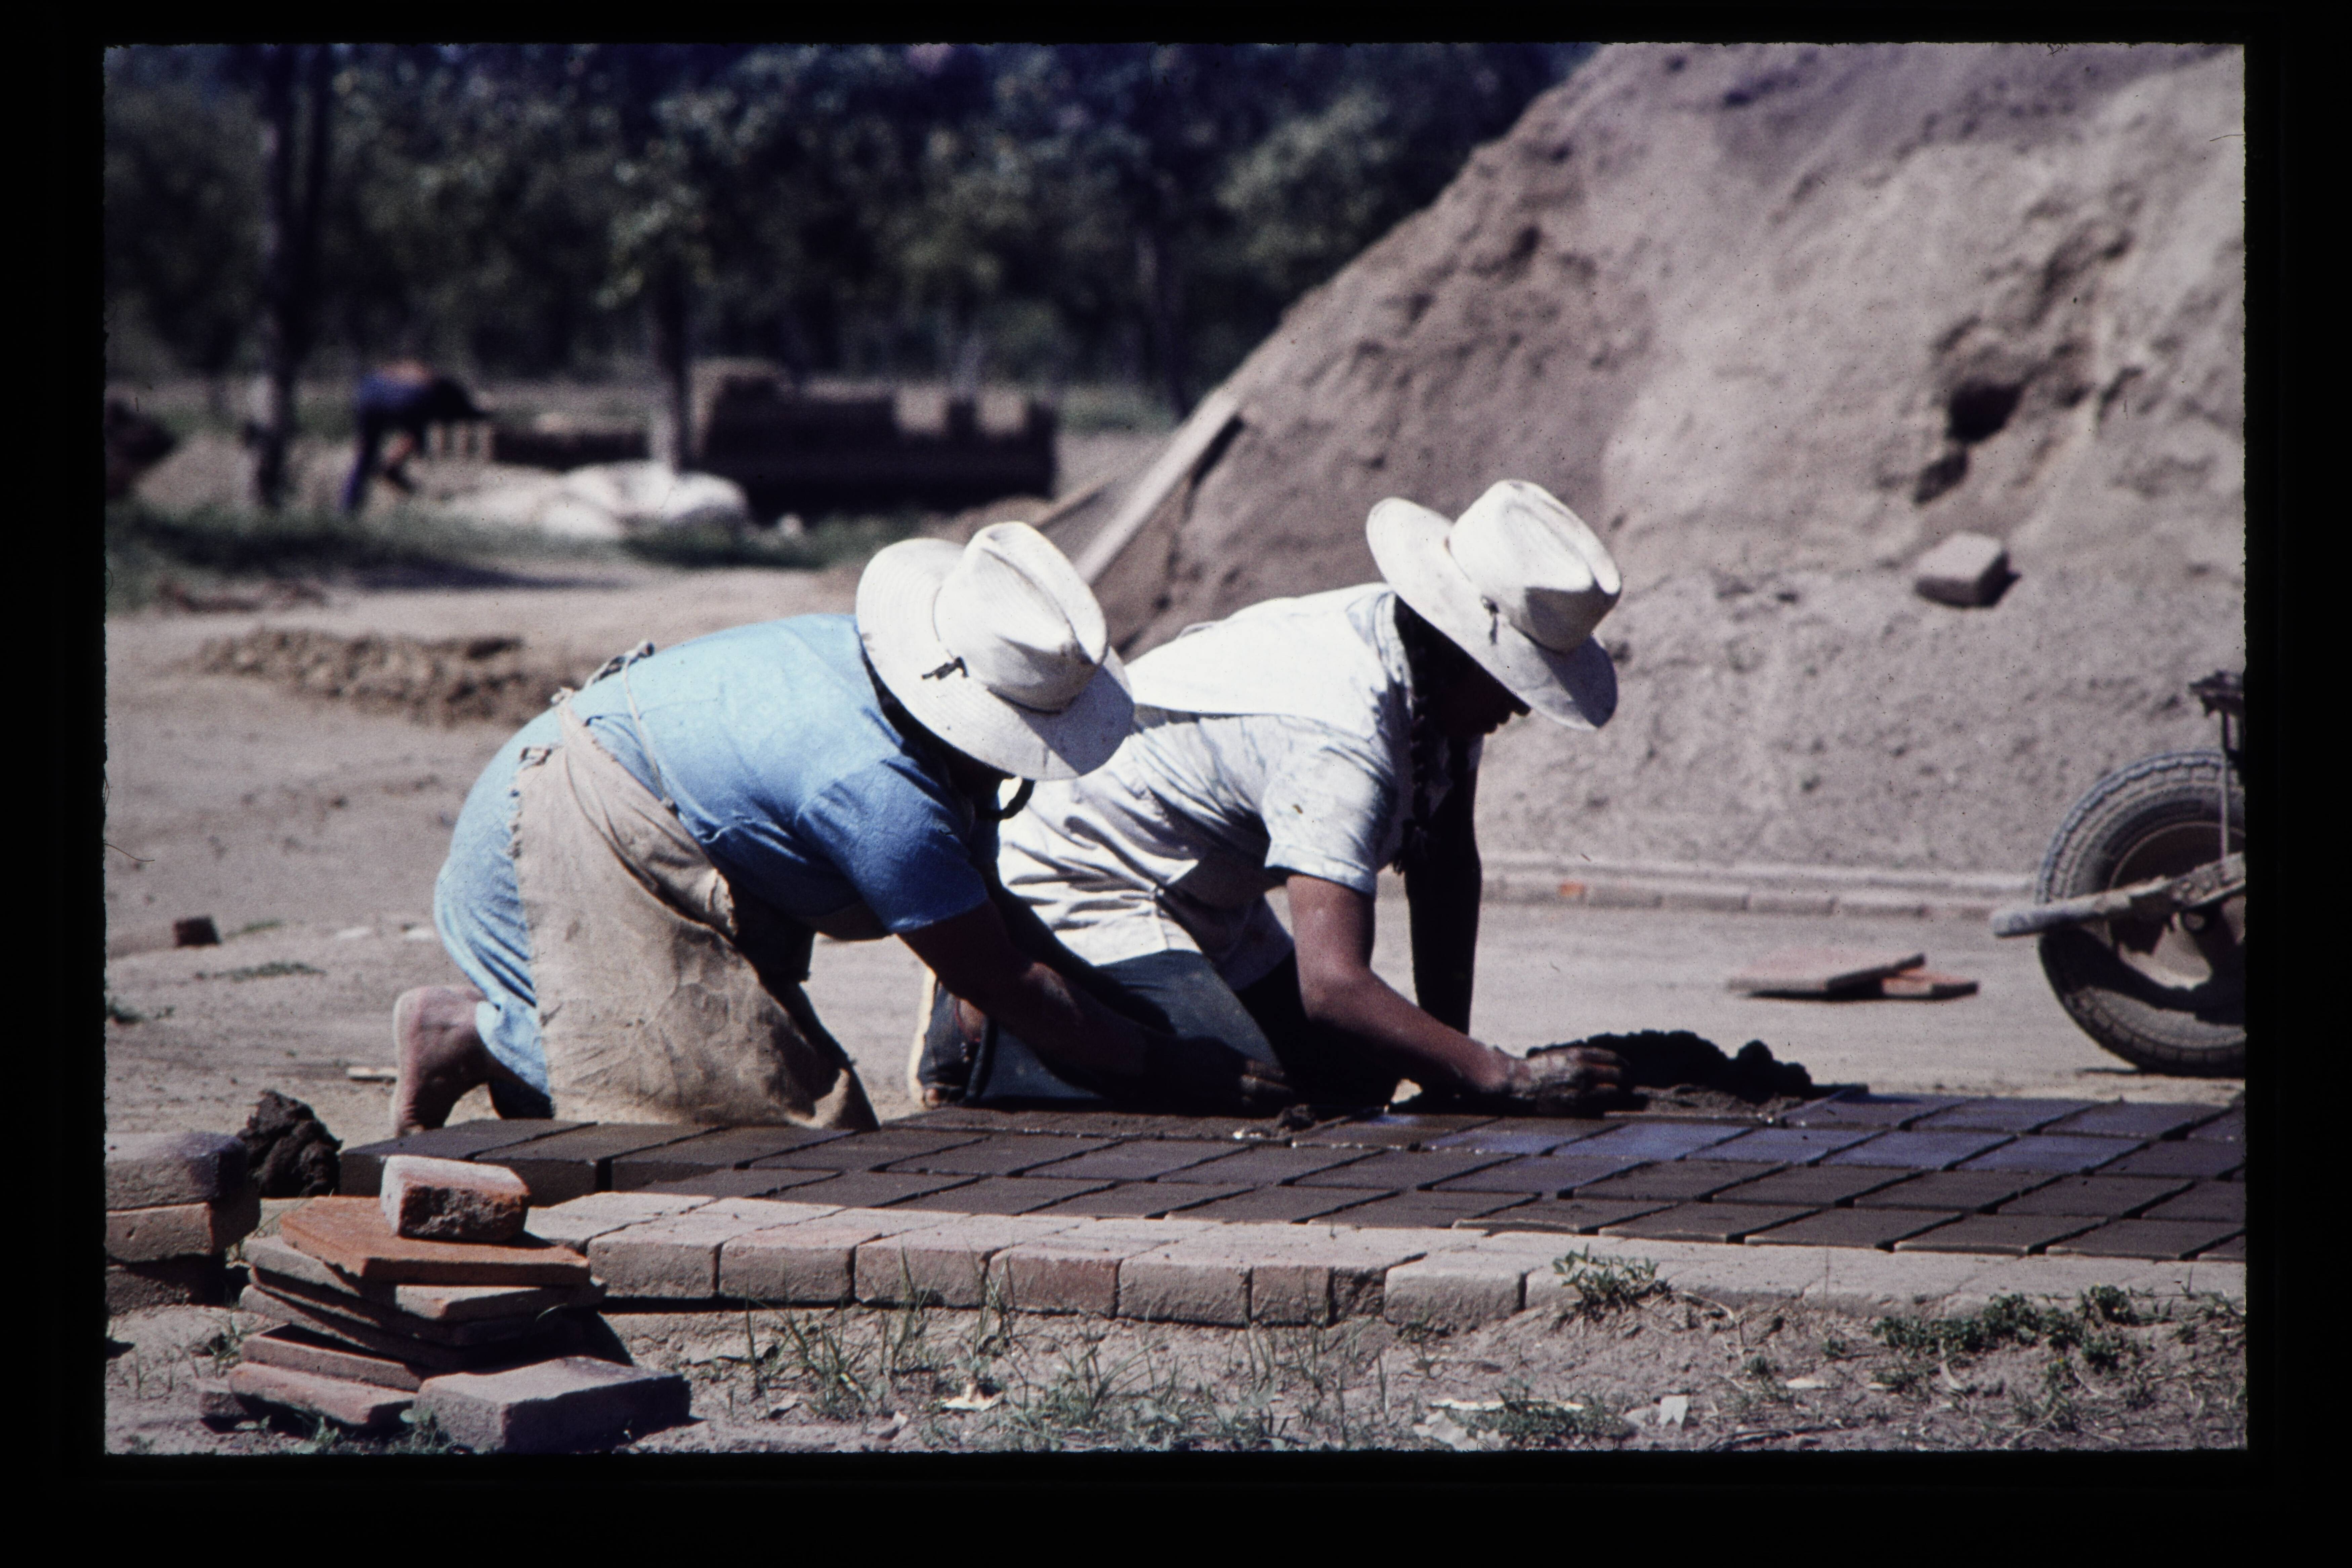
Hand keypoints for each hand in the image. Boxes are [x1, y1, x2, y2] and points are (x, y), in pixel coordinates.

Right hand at [1139, 1034, 1298, 1116]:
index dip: (1274, 1075)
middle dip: (1277, 1091)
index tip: (1288, 1080)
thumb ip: (1231, 1057)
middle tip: (1293, 1097)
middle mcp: (1224, 1070)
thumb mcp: (1212, 1046)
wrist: (1160, 1059)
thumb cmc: (1186, 1051)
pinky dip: (1249, 1109)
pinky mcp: (1207, 1099)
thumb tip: (1250, 1066)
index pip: (1257, 1067)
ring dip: (1266, 1104)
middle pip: (1257, 1084)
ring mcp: (1215, 1086)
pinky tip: (1259, 1112)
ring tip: (1281, 1108)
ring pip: (1248, 1098)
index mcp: (1226, 1055)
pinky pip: (1233, 1106)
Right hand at [1503, 1045, 1626, 1114]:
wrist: (1521, 1085)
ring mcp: (1583, 1089)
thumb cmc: (1540, 1070)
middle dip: (1628, 1079)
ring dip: (1623, 1093)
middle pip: (1619, 1074)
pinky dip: (1609, 1104)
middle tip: (1631, 1083)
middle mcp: (1584, 1070)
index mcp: (1580, 1055)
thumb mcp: (1562, 1055)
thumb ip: (1582, 1057)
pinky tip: (1609, 1104)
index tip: (1628, 1068)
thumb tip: (1604, 1062)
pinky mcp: (1578, 1105)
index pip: (1613, 1058)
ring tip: (1625, 1095)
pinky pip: (1603, 1105)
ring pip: (1615, 1091)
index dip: (1624, 1064)